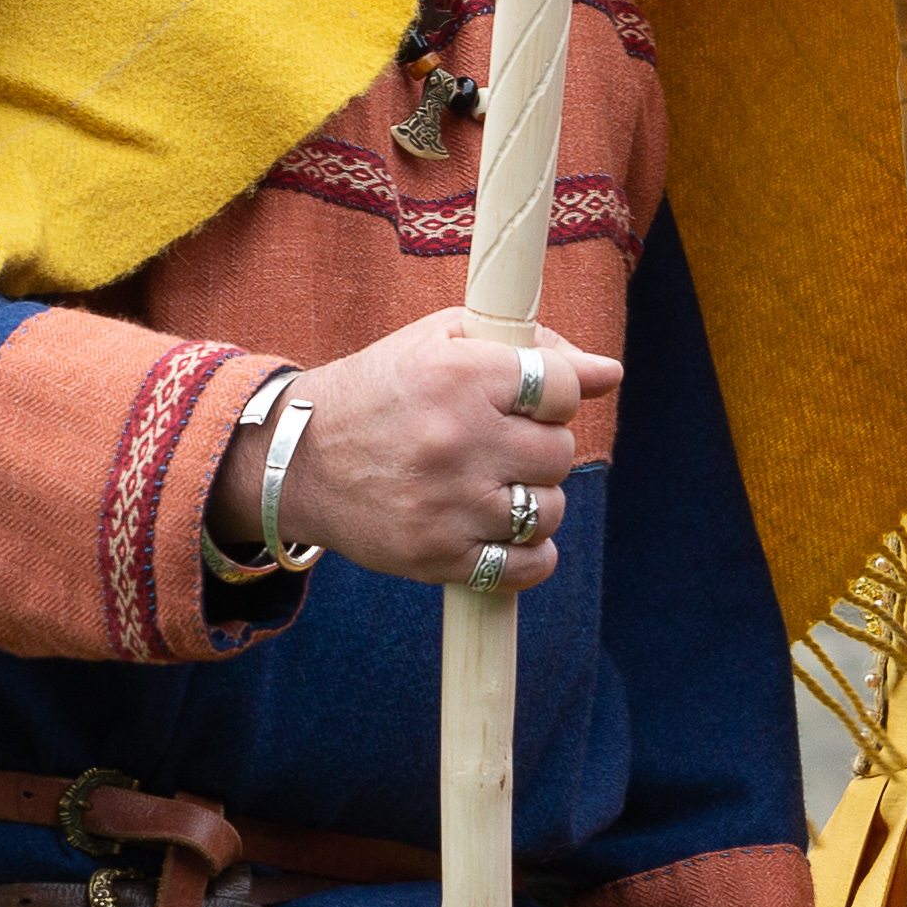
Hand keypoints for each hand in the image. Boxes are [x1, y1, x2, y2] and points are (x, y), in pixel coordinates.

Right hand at [207, 309, 618, 593]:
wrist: (297, 460)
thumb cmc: (382, 390)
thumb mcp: (442, 340)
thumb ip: (530, 346)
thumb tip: (609, 372)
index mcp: (459, 374)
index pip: (562, 387)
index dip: (558, 394)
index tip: (534, 401)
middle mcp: (456, 439)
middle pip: (559, 451)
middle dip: (543, 447)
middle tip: (508, 445)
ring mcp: (448, 503)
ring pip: (548, 510)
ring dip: (536, 501)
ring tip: (500, 488)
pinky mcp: (437, 556)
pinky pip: (525, 566)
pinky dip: (530, 556)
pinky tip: (507, 534)